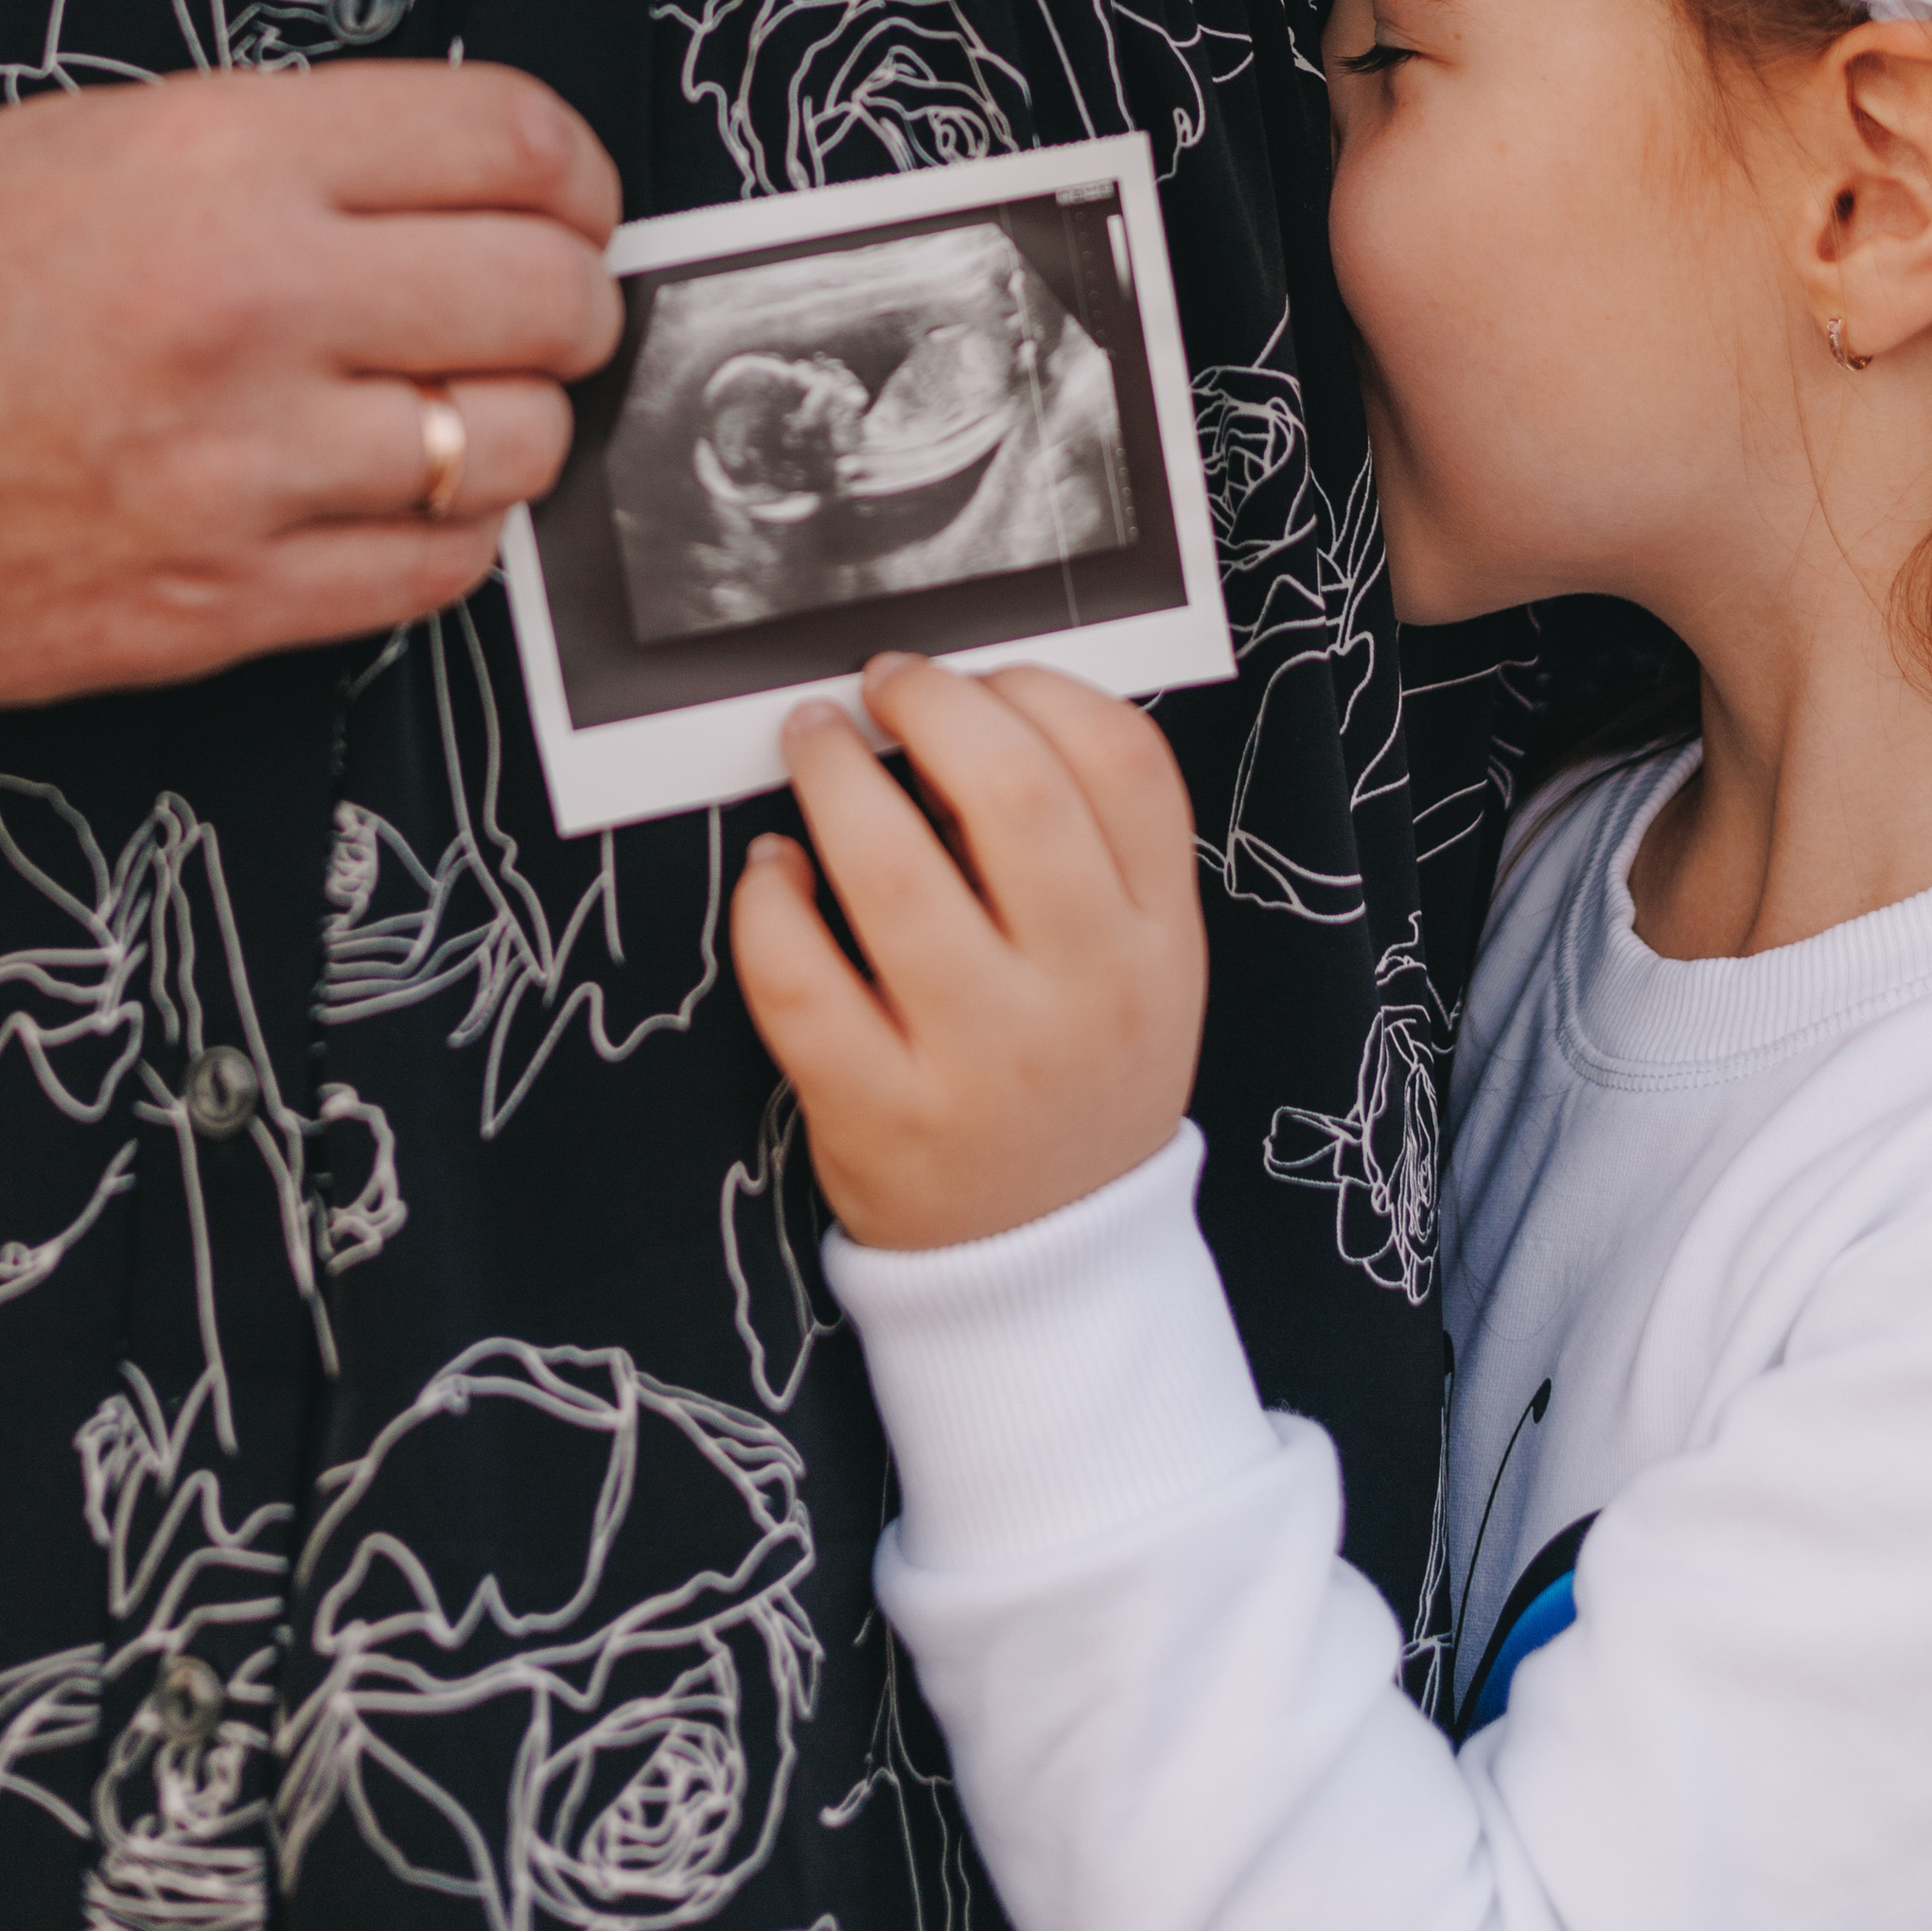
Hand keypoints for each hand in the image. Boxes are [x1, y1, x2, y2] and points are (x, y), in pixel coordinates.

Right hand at [0, 65, 621, 703]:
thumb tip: (477, 182)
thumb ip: (300, 156)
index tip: (572, 197)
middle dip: (569, 300)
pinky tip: (395, 495)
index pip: (512, 141)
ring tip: (452, 405)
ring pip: (516, 442)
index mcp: (225, 163)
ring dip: (513, 424)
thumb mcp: (106, 146)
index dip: (576, 172)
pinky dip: (449, 532)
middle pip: (548, 294)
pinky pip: (442, 568)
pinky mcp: (233, 596)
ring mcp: (250, 464)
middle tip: (538, 305)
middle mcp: (254, 306)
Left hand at [731, 656, 1206, 1250]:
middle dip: (930, 705)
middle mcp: (1086, 991)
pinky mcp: (880, 1113)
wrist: (1047, 1258)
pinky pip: (799, 978)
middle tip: (882, 683)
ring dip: (833, 778)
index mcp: (1161, 938)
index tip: (977, 673)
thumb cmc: (1080, 1071)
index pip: (1125, 763)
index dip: (1039, 685)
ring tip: (811, 742)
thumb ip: (1093, 848)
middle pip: (1014, 794)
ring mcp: (983, 1058)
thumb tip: (962, 711)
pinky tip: (774, 870)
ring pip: (893, 874)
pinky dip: (770, 900)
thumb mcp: (1141, 962)